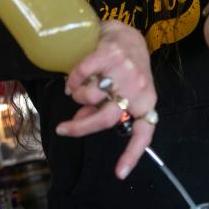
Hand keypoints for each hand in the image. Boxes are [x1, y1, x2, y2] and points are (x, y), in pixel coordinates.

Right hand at [56, 20, 157, 179]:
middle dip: (80, 128)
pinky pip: (81, 75)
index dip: (132, 155)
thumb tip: (78, 123)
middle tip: (63, 130)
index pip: (144, 133)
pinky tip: (71, 82)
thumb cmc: (124, 70)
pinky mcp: (111, 54)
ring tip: (79, 90)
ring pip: (89, 96)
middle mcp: (138, 89)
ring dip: (78, 96)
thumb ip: (100, 111)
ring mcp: (125, 71)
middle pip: (105, 119)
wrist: (127, 35)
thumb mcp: (120, 94)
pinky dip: (72, 81)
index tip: (119, 174)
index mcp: (146, 103)